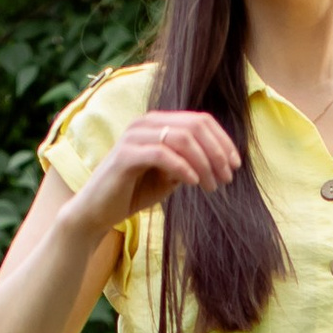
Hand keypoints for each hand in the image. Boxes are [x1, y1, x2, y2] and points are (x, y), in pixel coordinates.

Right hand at [78, 109, 240, 232]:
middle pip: (195, 126)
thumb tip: (220, 159)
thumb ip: (190, 162)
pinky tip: (194, 183)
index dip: (223, 141)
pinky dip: (184, 168)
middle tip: (227, 178)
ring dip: (204, 163)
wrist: (97, 211)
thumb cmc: (134, 192)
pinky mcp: (125, 155)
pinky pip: (163, 154)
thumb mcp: (170, 176)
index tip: (235, 165)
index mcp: (157, 123)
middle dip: (217, 152)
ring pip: (182, 138)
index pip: (199, 120)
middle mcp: (145, 123)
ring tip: (212, 186)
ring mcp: (134, 137)